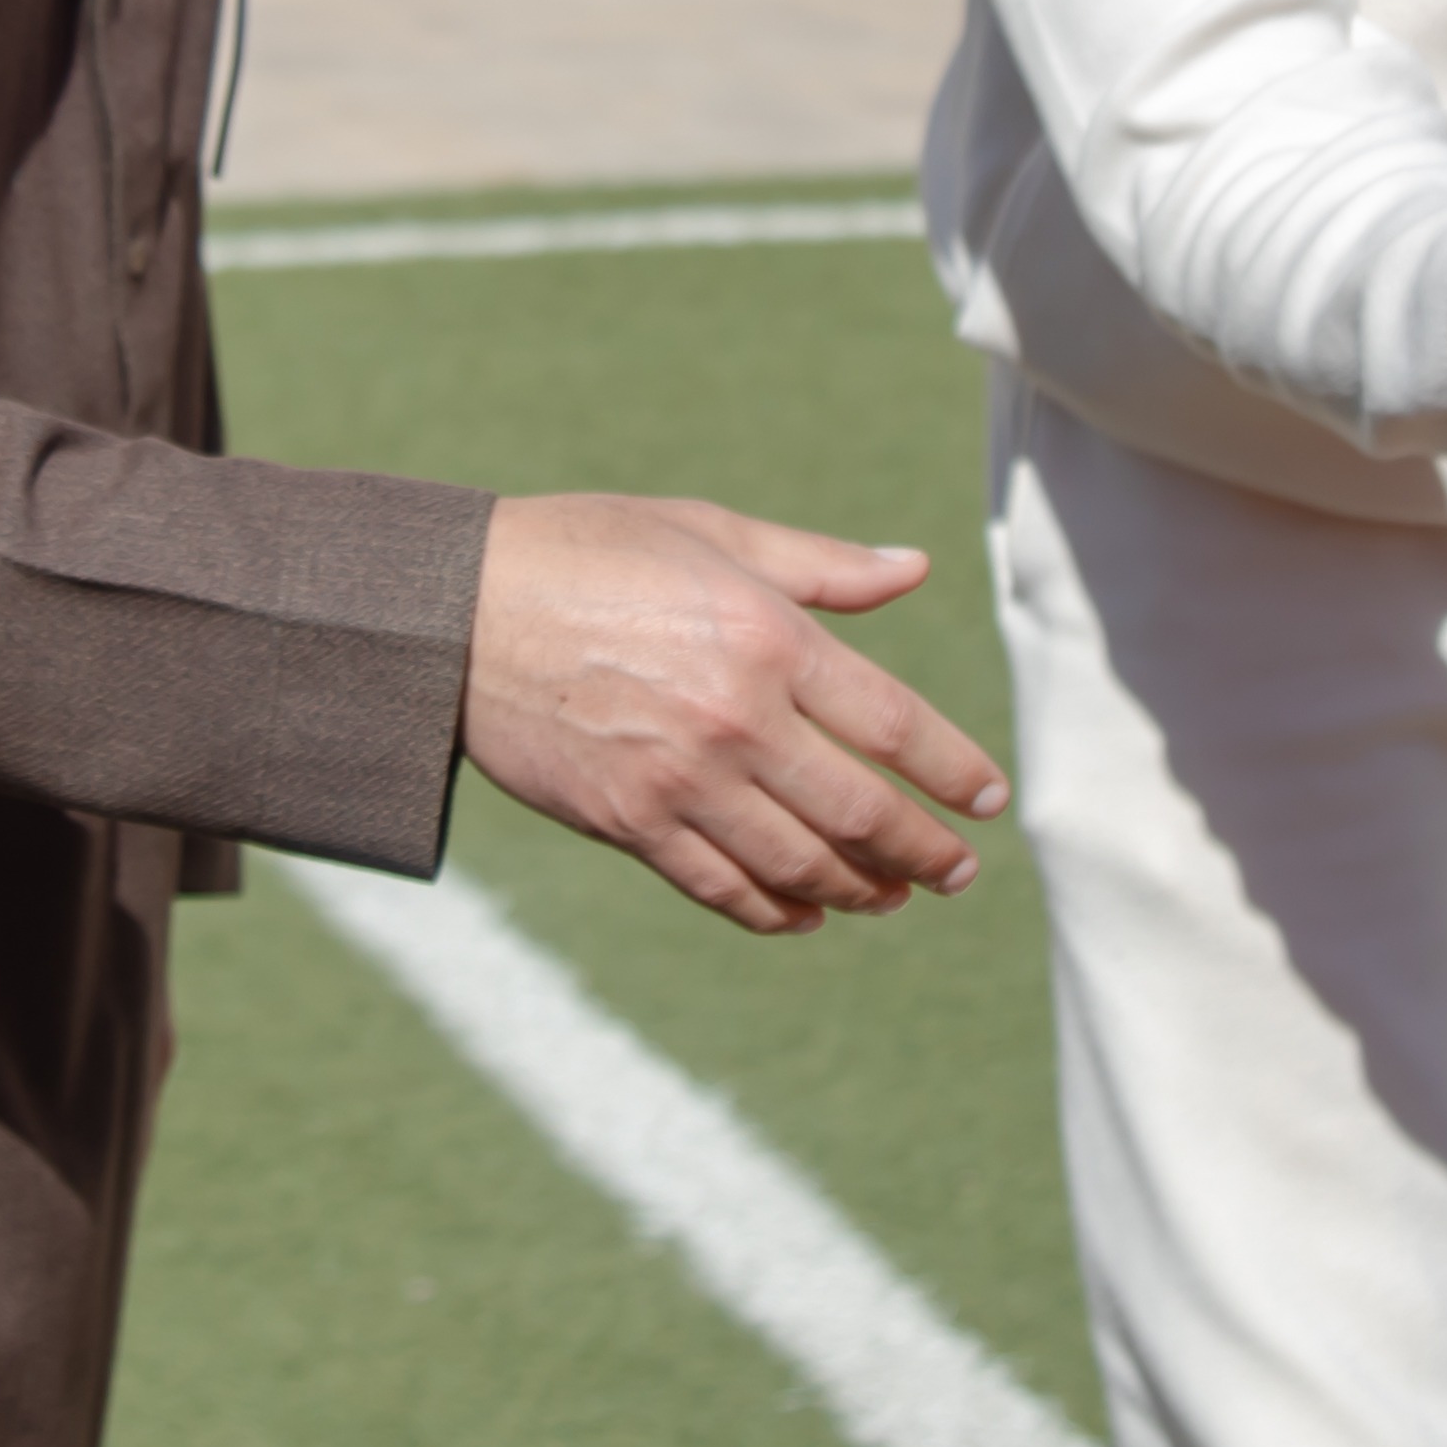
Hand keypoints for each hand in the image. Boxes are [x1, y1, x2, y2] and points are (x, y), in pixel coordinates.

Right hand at [466, 494, 1009, 935]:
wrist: (456, 610)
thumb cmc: (586, 550)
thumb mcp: (710, 532)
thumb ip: (821, 565)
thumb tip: (916, 568)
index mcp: (767, 637)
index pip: (894, 725)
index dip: (954, 771)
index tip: (990, 801)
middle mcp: (736, 719)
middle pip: (861, 812)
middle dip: (923, 851)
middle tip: (958, 872)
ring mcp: (682, 781)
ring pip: (800, 864)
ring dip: (860, 890)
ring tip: (892, 895)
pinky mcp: (630, 823)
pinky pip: (722, 887)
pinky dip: (774, 911)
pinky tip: (805, 914)